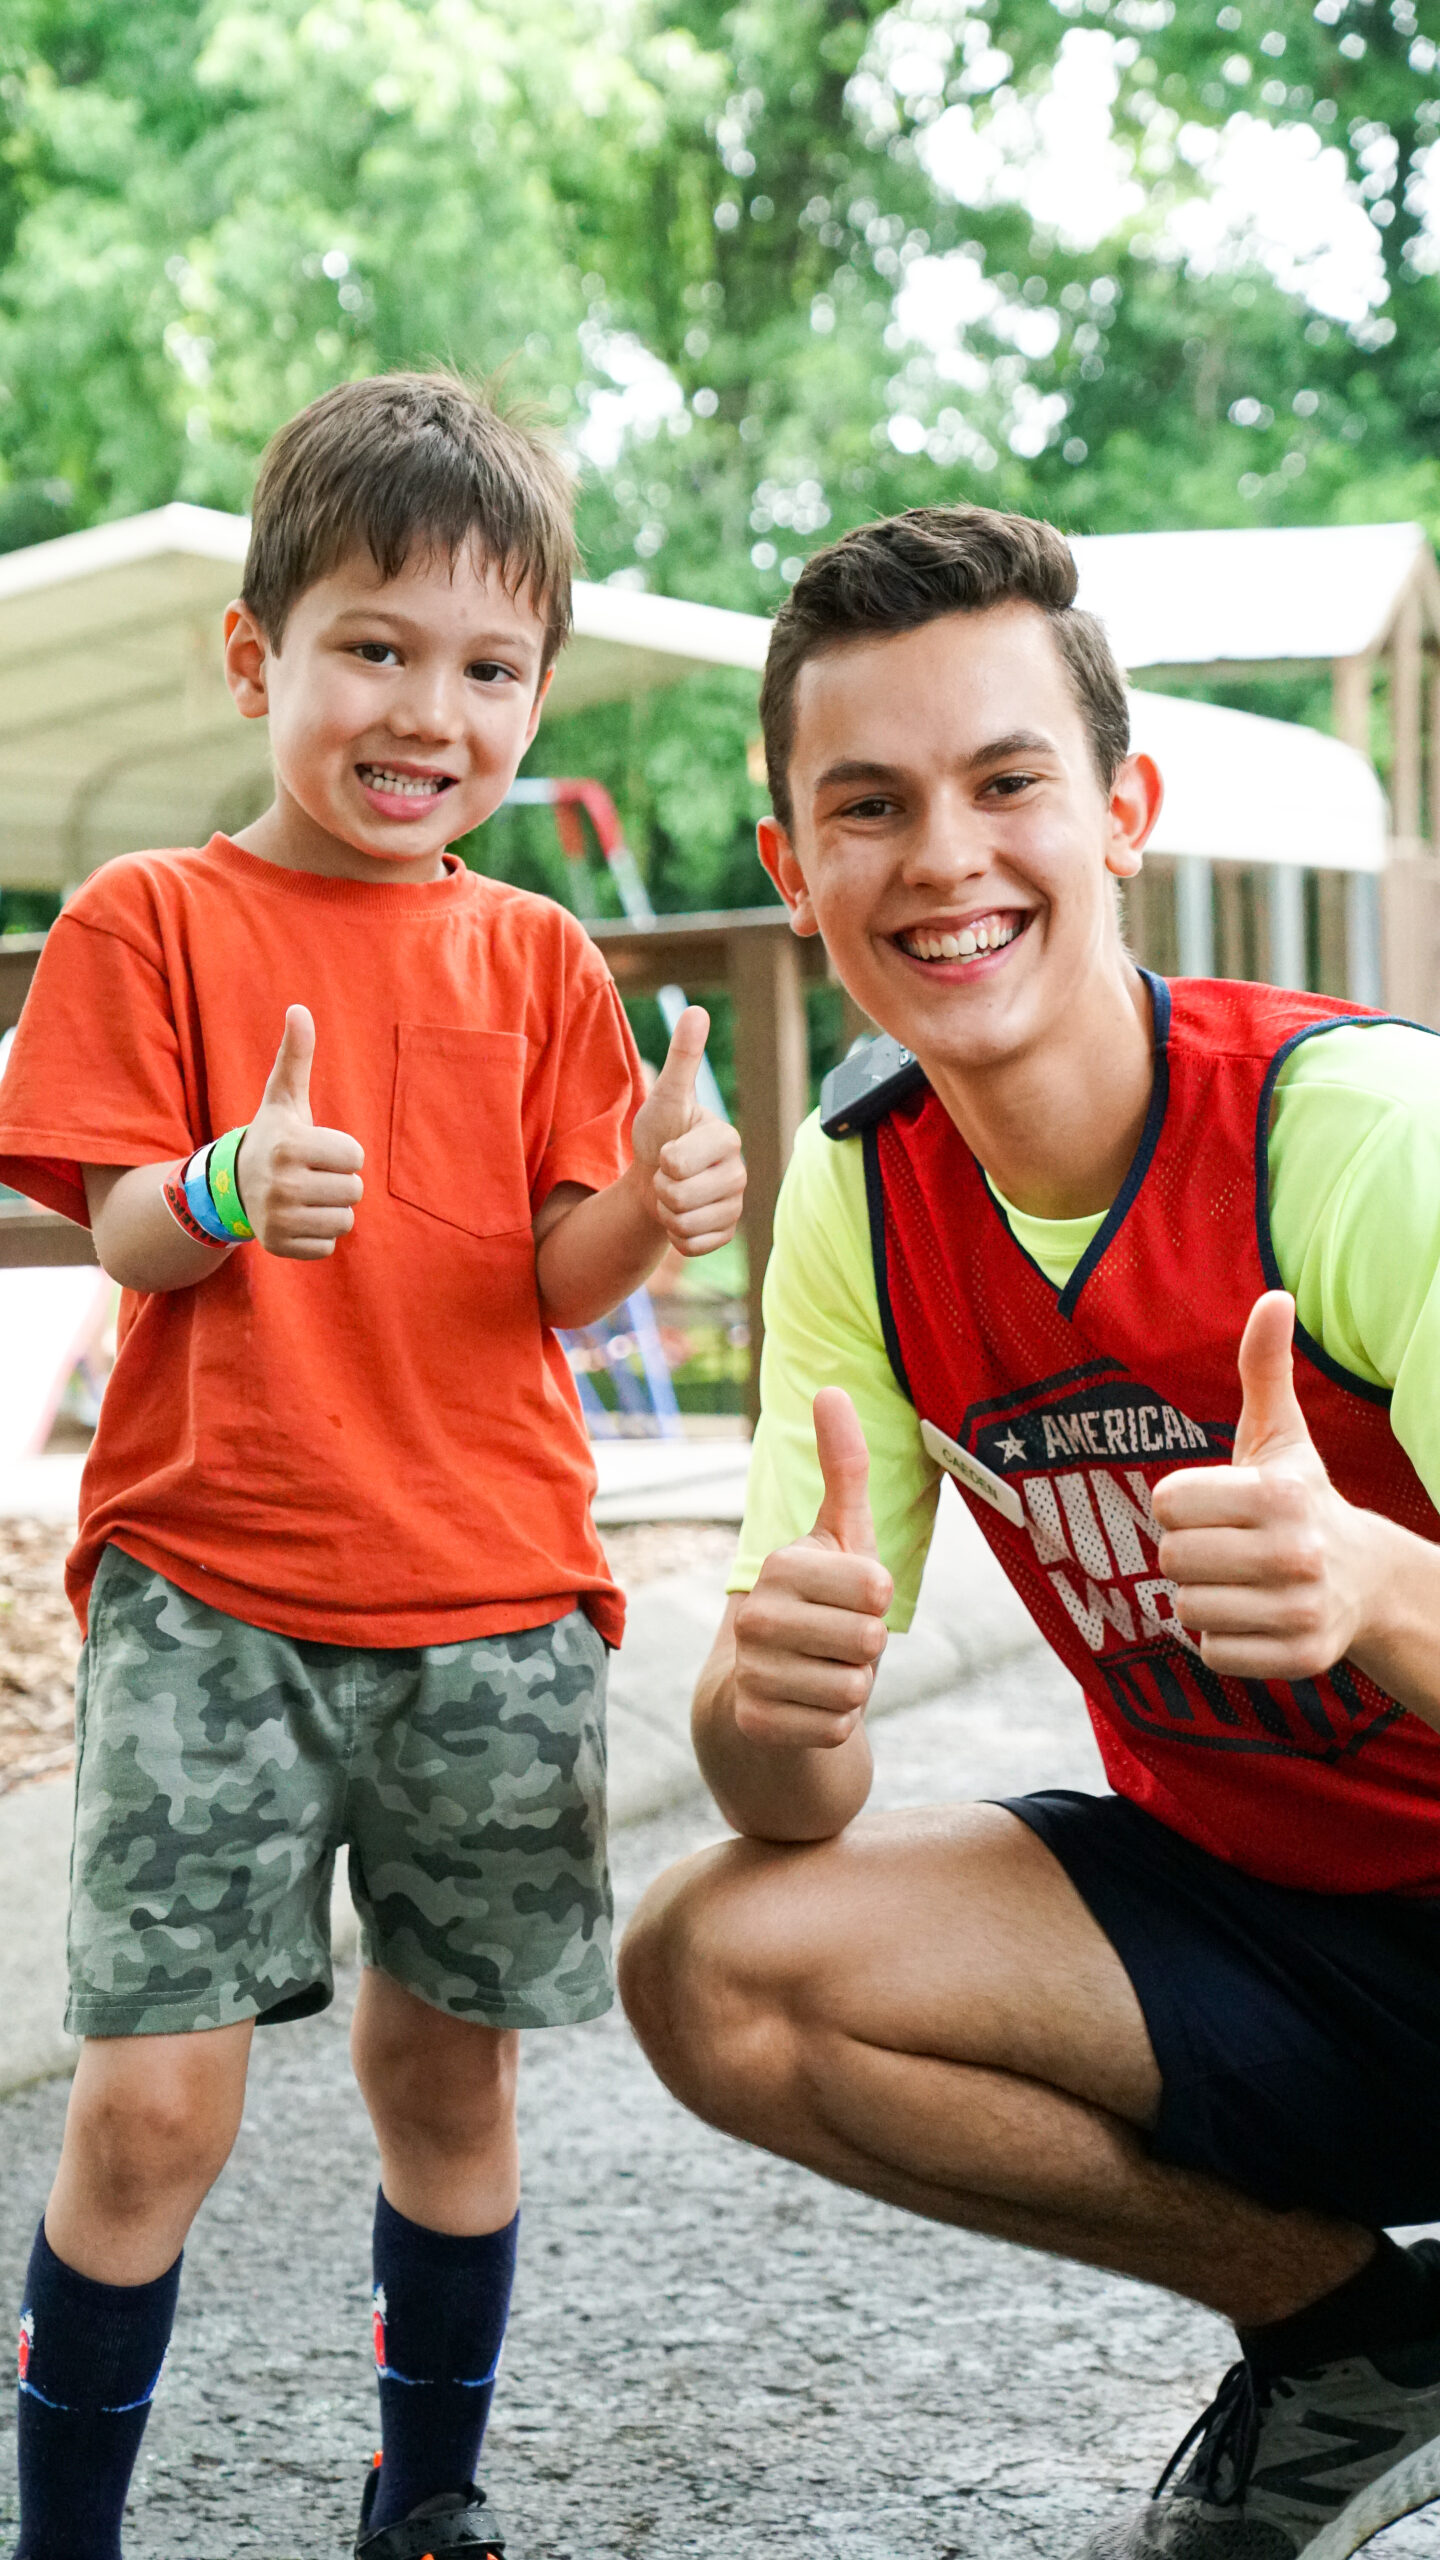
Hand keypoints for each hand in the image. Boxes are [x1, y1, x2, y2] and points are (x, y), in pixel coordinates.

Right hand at [234, 1006, 364, 1259]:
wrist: (230, 1186)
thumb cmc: (271, 1136)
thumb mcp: (283, 1097)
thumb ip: (296, 1056)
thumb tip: (300, 1008)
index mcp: (291, 1146)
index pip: (356, 1156)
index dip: (341, 1151)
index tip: (315, 1149)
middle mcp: (283, 1185)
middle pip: (355, 1190)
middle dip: (338, 1182)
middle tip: (310, 1175)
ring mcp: (279, 1219)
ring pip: (345, 1220)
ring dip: (330, 1209)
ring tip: (304, 1196)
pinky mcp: (280, 1247)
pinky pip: (329, 1245)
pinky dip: (317, 1235)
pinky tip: (296, 1218)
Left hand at [630, 1006, 745, 1257]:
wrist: (654, 1175)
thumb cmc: (660, 1132)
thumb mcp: (666, 1094)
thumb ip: (682, 1057)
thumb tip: (696, 1010)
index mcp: (728, 1139)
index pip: (679, 1162)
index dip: (662, 1159)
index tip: (668, 1149)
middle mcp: (740, 1174)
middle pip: (681, 1198)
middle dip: (662, 1188)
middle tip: (668, 1174)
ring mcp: (735, 1207)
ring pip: (684, 1224)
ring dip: (666, 1212)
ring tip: (672, 1193)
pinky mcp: (726, 1234)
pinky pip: (692, 1246)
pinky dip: (676, 1236)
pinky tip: (680, 1217)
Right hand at [733, 1387, 893, 1748]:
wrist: (765, 1683)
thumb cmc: (820, 1600)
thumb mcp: (840, 1534)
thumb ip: (843, 1467)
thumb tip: (830, 1388)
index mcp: (782, 1564)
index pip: (877, 1588)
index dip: (878, 1599)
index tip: (851, 1597)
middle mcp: (757, 1615)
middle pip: (869, 1642)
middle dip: (868, 1649)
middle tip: (839, 1641)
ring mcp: (752, 1671)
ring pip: (854, 1689)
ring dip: (853, 1686)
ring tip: (824, 1669)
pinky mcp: (756, 1721)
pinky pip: (836, 1727)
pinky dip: (836, 1722)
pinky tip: (809, 1703)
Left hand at [1152, 1290, 1380, 1680]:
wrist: (1367, 1579)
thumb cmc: (1300, 1499)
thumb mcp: (1281, 1434)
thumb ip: (1265, 1368)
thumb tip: (1274, 1296)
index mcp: (1279, 1494)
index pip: (1168, 1503)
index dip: (1182, 1503)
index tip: (1216, 1505)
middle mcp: (1294, 1553)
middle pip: (1171, 1559)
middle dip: (1188, 1551)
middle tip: (1226, 1546)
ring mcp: (1299, 1610)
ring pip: (1185, 1609)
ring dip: (1201, 1596)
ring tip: (1239, 1581)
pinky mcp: (1297, 1657)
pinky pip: (1211, 1652)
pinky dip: (1220, 1638)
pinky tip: (1252, 1615)